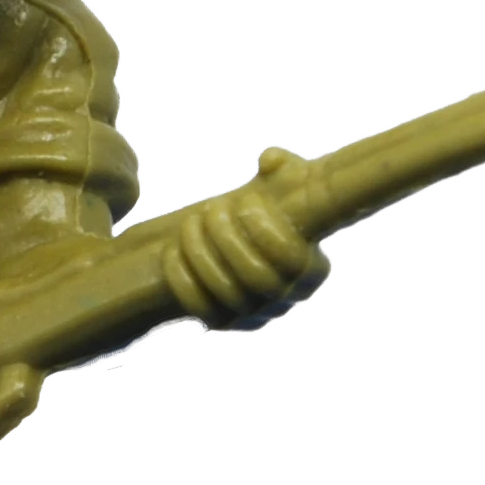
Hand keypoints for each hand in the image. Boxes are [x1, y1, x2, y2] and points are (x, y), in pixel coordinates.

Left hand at [163, 160, 328, 327]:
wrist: (235, 250)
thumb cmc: (266, 212)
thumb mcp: (280, 188)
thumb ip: (282, 169)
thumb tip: (271, 161)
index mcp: (312, 269)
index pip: (294, 260)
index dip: (265, 230)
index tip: (243, 200)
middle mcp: (286, 299)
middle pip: (257, 278)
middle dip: (228, 239)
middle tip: (211, 209)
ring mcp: (256, 316)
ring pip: (228, 294)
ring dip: (202, 255)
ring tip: (190, 224)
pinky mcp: (225, 324)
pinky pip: (202, 310)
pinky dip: (184, 280)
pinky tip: (171, 251)